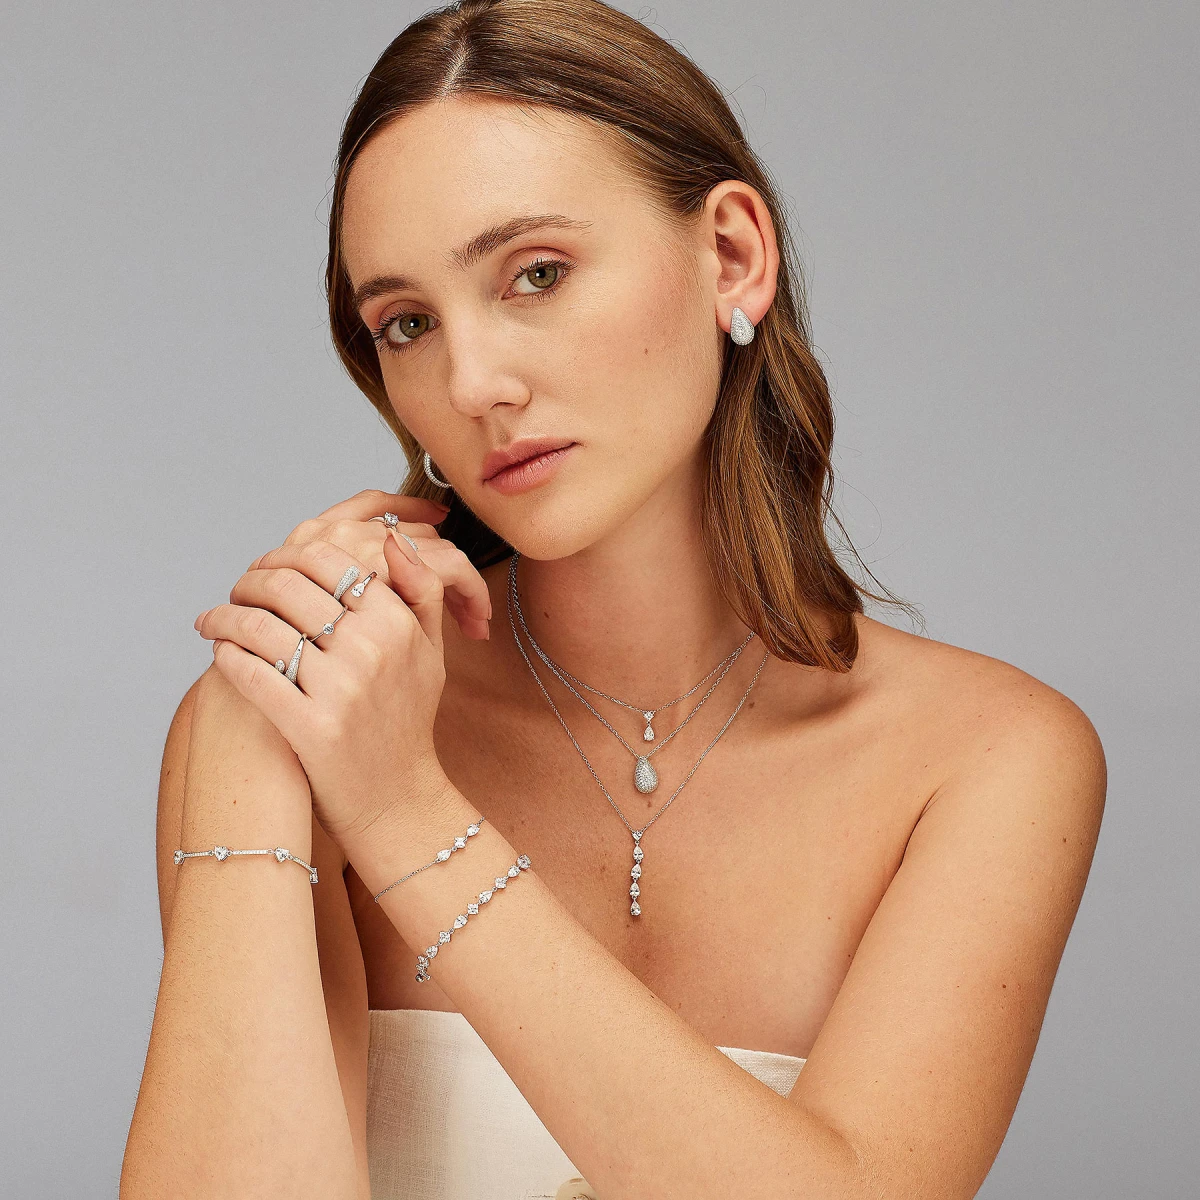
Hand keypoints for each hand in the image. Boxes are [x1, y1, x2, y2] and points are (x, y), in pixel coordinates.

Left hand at [193, 499, 466, 849]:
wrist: (398, 799)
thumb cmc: (407, 720)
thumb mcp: (431, 650)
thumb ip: (420, 589)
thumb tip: (391, 538)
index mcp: (398, 624)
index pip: (329, 559)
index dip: (286, 555)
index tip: (268, 565)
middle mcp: (372, 650)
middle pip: (288, 585)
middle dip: (248, 580)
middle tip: (236, 589)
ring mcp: (340, 689)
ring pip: (261, 627)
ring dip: (224, 617)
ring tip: (214, 621)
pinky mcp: (310, 727)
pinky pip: (251, 674)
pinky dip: (226, 656)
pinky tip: (220, 654)